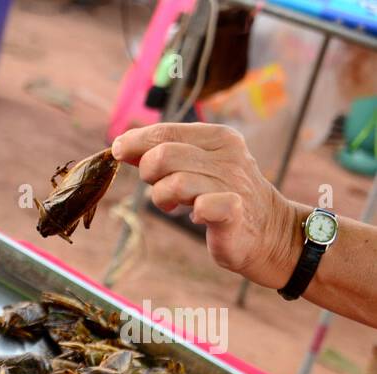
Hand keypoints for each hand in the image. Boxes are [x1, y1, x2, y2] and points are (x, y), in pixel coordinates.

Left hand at [112, 123, 300, 289]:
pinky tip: (197, 217)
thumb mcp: (194, 167)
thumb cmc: (221, 196)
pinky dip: (195, 213)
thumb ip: (163, 154)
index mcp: (216, 137)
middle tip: (159, 187)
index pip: (164, 131)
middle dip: (148, 173)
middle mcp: (226, 155)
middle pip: (163, 155)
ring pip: (174, 182)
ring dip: (163, 197)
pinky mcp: (234, 211)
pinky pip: (203, 206)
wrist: (266, 230)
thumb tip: (121, 146)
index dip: (134, 142)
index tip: (118, 152)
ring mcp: (232, 182)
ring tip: (174, 205)